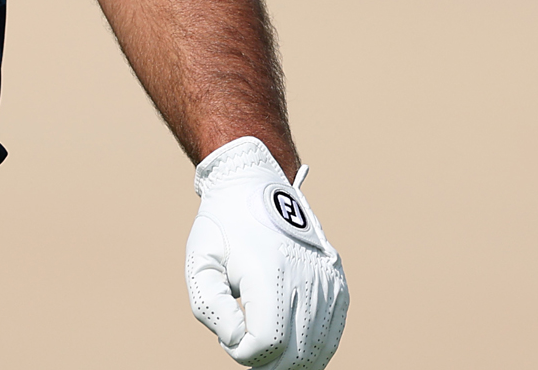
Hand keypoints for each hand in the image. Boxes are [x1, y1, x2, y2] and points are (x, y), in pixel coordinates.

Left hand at [185, 137, 347, 368]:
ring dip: (286, 358)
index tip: (227, 336)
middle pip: (294, 354)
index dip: (242, 352)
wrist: (256, 185)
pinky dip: (312, 349)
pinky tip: (289, 344)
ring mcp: (327, 281)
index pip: (267, 343)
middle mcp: (306, 277)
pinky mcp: (337, 283)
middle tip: (242, 342)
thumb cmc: (223, 226)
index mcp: (270, 271)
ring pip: (316, 350)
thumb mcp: (200, 262)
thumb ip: (209, 307)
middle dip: (263, 362)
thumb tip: (237, 339)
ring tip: (261, 340)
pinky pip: (331, 334)